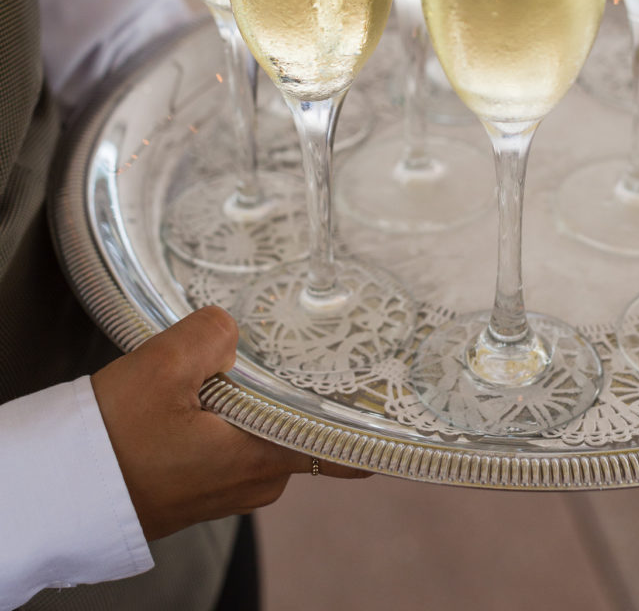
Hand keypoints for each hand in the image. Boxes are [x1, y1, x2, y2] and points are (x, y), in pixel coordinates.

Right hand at [91, 305, 368, 540]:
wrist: (57, 492)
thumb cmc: (111, 442)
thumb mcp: (163, 367)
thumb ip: (212, 334)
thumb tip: (229, 331)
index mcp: (262, 456)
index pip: (342, 448)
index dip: (370, 422)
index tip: (394, 394)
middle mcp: (253, 481)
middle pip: (293, 421)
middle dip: (286, 385)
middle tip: (278, 341)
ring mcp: (225, 488)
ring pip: (256, 428)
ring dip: (243, 397)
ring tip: (215, 363)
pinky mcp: (197, 486)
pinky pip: (226, 442)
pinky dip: (218, 413)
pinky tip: (191, 389)